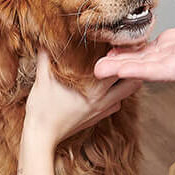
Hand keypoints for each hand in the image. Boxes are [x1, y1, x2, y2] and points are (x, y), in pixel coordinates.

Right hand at [23, 50, 139, 147]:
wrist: (42, 136)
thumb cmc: (41, 108)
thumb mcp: (42, 78)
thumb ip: (46, 56)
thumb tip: (44, 38)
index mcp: (93, 87)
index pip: (119, 68)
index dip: (123, 54)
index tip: (119, 44)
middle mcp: (103, 99)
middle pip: (132, 81)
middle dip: (130, 67)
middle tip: (124, 56)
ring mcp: (102, 110)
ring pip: (127, 93)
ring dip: (125, 81)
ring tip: (117, 69)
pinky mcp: (98, 118)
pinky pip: (116, 104)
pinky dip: (116, 95)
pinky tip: (106, 88)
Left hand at [93, 9, 174, 82]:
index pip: (163, 69)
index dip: (141, 70)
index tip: (120, 71)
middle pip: (147, 68)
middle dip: (122, 70)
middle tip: (96, 70)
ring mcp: (174, 54)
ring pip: (144, 60)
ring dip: (122, 61)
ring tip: (99, 62)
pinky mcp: (172, 44)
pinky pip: (149, 49)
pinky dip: (132, 50)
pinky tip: (115, 48)